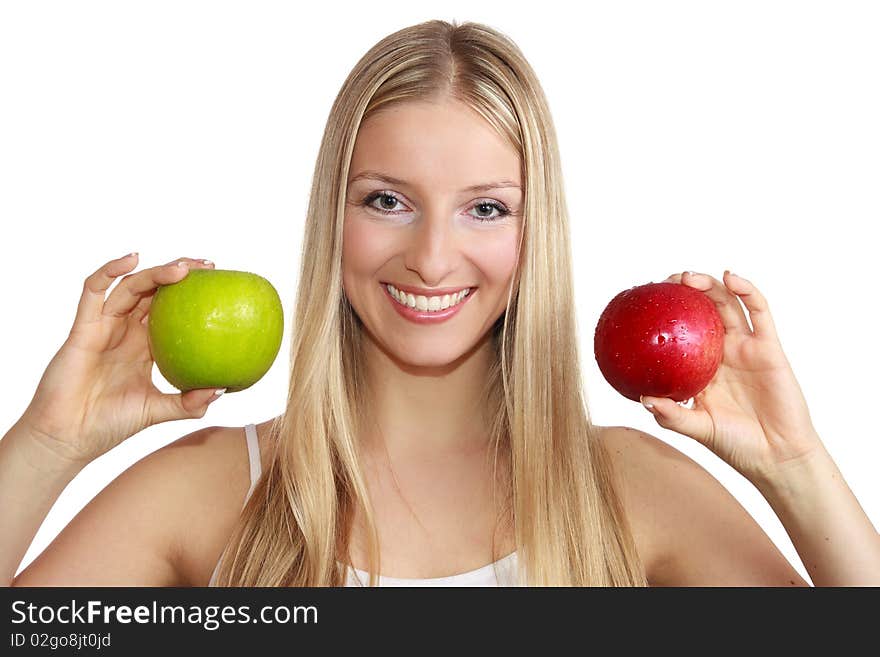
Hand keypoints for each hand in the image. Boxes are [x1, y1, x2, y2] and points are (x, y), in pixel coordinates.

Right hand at [17, 253, 220, 465]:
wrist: (69, 438)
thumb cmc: (109, 425)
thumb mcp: (157, 411)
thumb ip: (188, 403)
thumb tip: (224, 389)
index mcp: (144, 346)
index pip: (171, 310)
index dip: (190, 295)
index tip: (217, 284)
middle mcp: (125, 331)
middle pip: (154, 290)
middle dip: (180, 273)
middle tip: (208, 267)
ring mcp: (103, 327)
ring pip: (130, 287)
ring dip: (156, 272)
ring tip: (183, 268)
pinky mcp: (83, 328)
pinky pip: (93, 292)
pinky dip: (109, 271)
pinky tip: (131, 259)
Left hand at [639, 270, 823, 484]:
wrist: (777, 457)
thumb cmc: (737, 444)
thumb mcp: (698, 428)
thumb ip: (672, 416)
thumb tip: (644, 399)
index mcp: (701, 367)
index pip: (681, 331)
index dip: (666, 313)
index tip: (646, 301)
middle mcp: (722, 352)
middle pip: (703, 310)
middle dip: (684, 290)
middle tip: (665, 282)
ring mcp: (746, 347)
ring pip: (728, 304)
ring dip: (709, 284)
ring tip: (689, 277)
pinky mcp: (769, 347)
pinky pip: (759, 312)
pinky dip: (747, 290)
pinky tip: (732, 277)